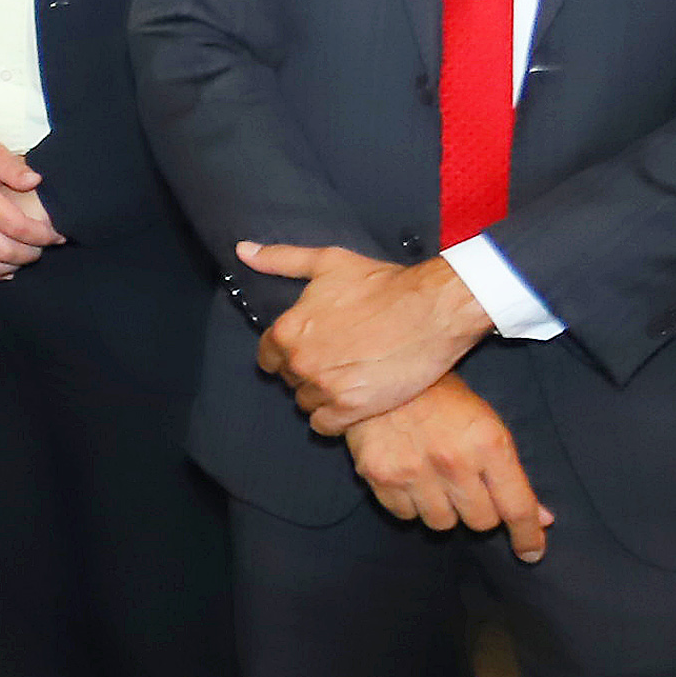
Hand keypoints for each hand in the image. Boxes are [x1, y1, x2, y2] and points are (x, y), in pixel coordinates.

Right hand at [0, 123, 60, 281]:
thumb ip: (13, 167)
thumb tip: (35, 182)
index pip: (16, 226)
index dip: (41, 236)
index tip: (55, 236)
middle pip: (3, 251)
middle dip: (30, 254)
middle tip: (42, 248)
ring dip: (9, 267)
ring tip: (23, 258)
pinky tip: (0, 269)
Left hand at [247, 242, 493, 431]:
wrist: (432, 309)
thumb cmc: (383, 284)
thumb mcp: (328, 263)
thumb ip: (281, 260)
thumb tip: (244, 250)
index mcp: (288, 330)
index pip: (268, 357)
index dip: (289, 352)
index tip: (313, 348)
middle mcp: (300, 361)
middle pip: (290, 380)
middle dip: (308, 371)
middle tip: (338, 359)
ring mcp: (324, 387)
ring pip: (306, 403)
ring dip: (322, 395)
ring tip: (349, 378)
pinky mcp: (352, 408)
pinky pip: (324, 426)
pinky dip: (334, 417)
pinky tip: (352, 401)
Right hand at [341, 374, 551, 561]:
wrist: (380, 372)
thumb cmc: (443, 397)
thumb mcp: (488, 425)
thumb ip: (512, 474)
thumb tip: (541, 518)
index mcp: (488, 444)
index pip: (516, 507)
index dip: (528, 535)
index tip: (532, 553)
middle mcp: (453, 462)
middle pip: (480, 522)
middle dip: (480, 511)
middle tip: (470, 490)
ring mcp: (413, 472)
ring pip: (442, 524)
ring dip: (444, 510)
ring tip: (436, 482)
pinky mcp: (379, 477)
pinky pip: (405, 515)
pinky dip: (411, 504)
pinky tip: (410, 479)